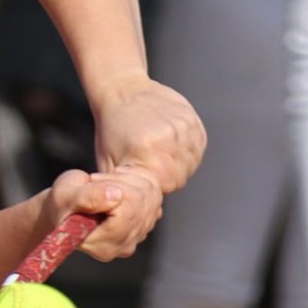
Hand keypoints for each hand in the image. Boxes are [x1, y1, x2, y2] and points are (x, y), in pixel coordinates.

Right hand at [47, 169, 162, 260]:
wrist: (65, 211)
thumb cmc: (61, 205)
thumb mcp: (64, 196)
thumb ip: (87, 197)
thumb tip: (116, 195)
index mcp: (104, 245)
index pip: (128, 212)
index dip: (117, 188)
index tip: (95, 181)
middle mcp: (125, 245)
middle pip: (143, 202)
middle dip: (122, 181)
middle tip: (98, 180)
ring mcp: (138, 235)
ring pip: (151, 194)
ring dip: (129, 179)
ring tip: (105, 183)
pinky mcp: (146, 223)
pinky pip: (155, 192)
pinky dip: (138, 180)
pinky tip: (118, 184)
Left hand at [88, 75, 205, 193]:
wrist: (123, 91)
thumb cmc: (111, 130)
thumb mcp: (109, 164)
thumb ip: (126, 191)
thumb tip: (149, 217)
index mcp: (148, 153)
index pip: (163, 189)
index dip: (153, 187)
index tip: (143, 178)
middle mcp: (169, 140)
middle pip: (179, 178)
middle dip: (165, 177)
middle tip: (149, 163)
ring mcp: (184, 129)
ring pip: (191, 164)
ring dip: (177, 163)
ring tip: (157, 151)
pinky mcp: (194, 122)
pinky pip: (198, 148)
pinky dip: (186, 150)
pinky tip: (168, 141)